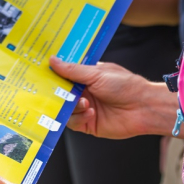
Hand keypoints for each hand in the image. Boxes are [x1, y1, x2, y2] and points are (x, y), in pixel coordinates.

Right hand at [49, 56, 176, 138]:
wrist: (142, 107)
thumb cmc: (123, 85)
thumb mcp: (96, 74)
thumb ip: (73, 70)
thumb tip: (52, 60)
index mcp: (85, 76)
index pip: (63, 74)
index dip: (53, 74)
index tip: (40, 73)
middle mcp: (83, 92)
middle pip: (60, 93)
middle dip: (57, 93)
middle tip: (54, 92)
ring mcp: (85, 108)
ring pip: (64, 109)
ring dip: (72, 106)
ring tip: (85, 103)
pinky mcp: (88, 124)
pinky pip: (74, 123)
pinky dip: (79, 117)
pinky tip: (91, 112)